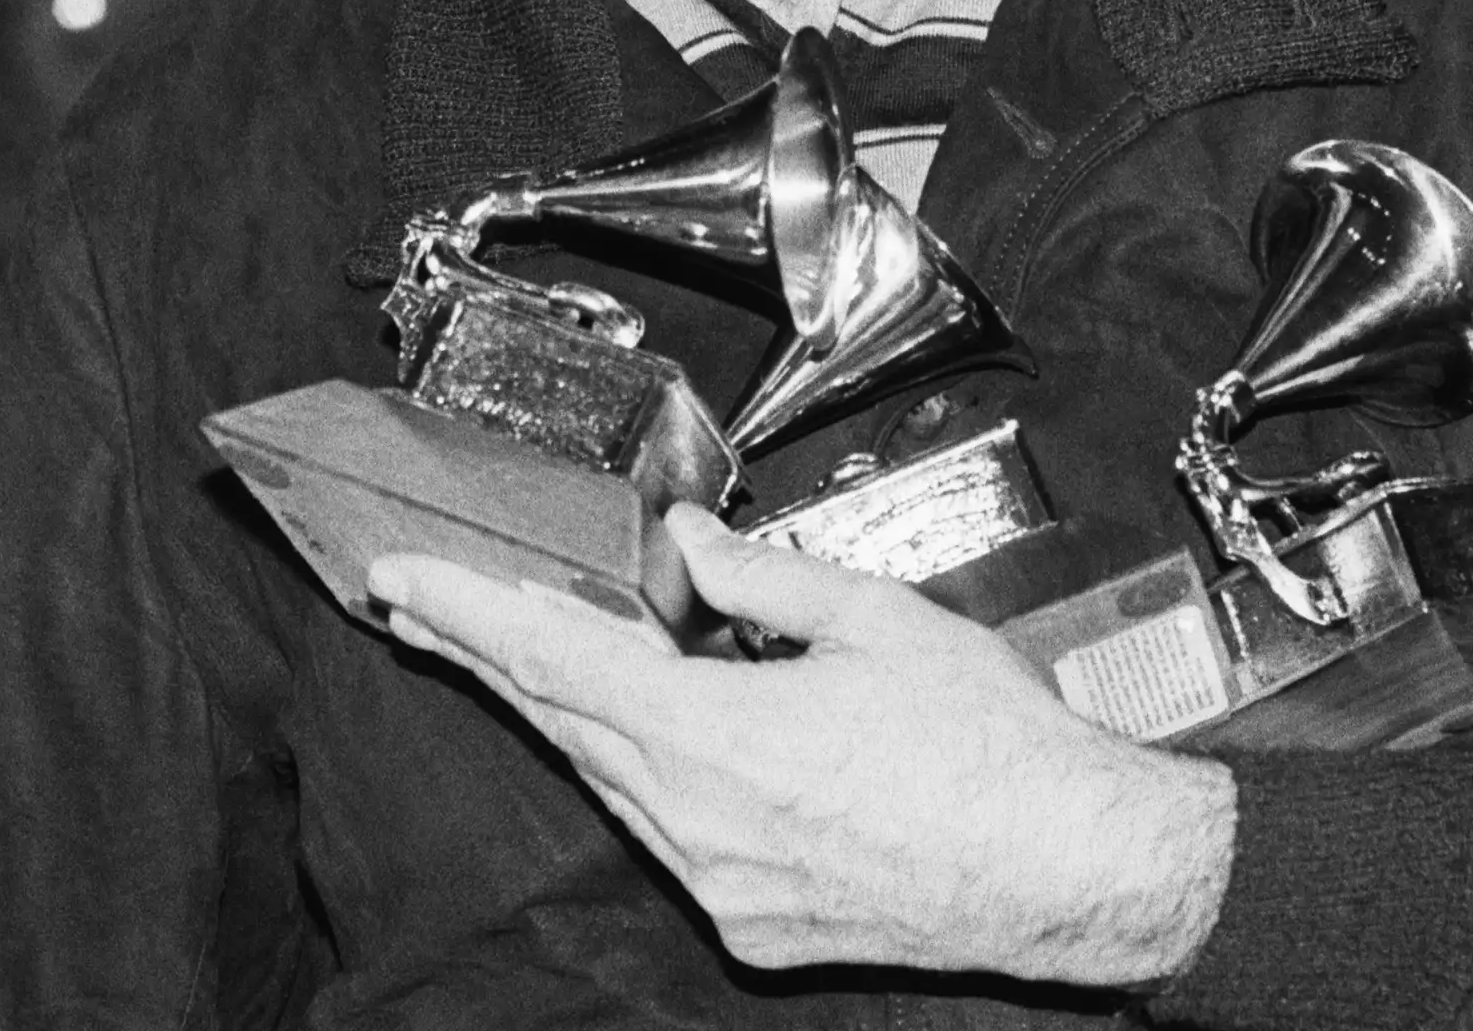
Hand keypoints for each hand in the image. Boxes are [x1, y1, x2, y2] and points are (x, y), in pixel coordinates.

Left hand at [370, 503, 1236, 984]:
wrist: (1074, 870)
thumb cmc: (994, 749)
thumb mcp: (879, 621)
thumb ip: (763, 580)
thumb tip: (691, 546)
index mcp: (721, 738)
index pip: (556, 662)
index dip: (467, 615)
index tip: (398, 583)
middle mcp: (701, 825)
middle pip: (566, 723)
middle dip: (494, 656)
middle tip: (426, 605)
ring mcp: (724, 887)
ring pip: (616, 781)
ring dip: (573, 713)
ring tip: (533, 651)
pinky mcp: (754, 925)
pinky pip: (675, 836)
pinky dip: (655, 775)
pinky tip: (665, 734)